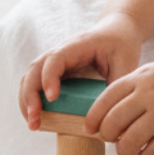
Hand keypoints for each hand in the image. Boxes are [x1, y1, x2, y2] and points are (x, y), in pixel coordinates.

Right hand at [18, 13, 142, 131]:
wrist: (117, 30)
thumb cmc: (122, 43)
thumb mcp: (126, 61)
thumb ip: (118, 85)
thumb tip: (109, 114)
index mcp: (79, 45)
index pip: (56, 58)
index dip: (50, 77)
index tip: (52, 98)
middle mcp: (62, 51)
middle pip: (36, 68)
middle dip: (31, 94)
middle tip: (35, 119)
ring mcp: (56, 60)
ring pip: (31, 76)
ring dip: (27, 100)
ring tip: (33, 124)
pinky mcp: (55, 71)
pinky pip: (35, 83)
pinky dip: (31, 99)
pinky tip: (36, 117)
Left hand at [85, 53, 153, 154]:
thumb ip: (130, 89)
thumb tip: (104, 119)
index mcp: (142, 77)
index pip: (105, 101)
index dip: (93, 119)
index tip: (91, 130)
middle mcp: (151, 93)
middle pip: (112, 125)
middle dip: (108, 138)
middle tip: (116, 139)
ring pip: (128, 144)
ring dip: (124, 152)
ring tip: (131, 150)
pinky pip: (152, 154)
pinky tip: (150, 152)